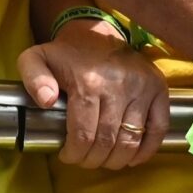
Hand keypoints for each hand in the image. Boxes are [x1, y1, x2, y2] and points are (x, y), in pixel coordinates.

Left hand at [18, 24, 169, 170]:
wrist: (97, 31)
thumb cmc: (65, 54)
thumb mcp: (37, 59)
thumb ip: (33, 79)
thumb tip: (46, 102)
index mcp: (89, 82)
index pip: (83, 135)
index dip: (74, 154)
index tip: (67, 155)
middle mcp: (119, 85)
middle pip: (107, 141)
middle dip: (92, 159)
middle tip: (85, 159)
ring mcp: (142, 87)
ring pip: (131, 139)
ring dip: (116, 160)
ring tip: (104, 159)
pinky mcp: (158, 88)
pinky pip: (159, 126)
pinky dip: (148, 149)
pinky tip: (133, 158)